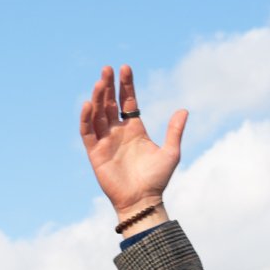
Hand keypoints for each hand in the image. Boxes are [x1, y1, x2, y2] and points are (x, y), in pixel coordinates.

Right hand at [80, 64, 187, 226]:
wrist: (143, 201)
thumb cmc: (157, 180)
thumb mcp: (171, 153)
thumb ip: (175, 131)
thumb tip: (184, 110)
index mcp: (135, 129)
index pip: (128, 101)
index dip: (126, 85)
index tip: (125, 68)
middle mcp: (118, 132)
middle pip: (110, 103)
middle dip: (108, 86)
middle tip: (107, 68)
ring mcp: (105, 141)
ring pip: (98, 114)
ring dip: (97, 97)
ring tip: (99, 81)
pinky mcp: (95, 153)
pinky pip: (87, 132)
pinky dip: (86, 118)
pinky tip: (89, 104)